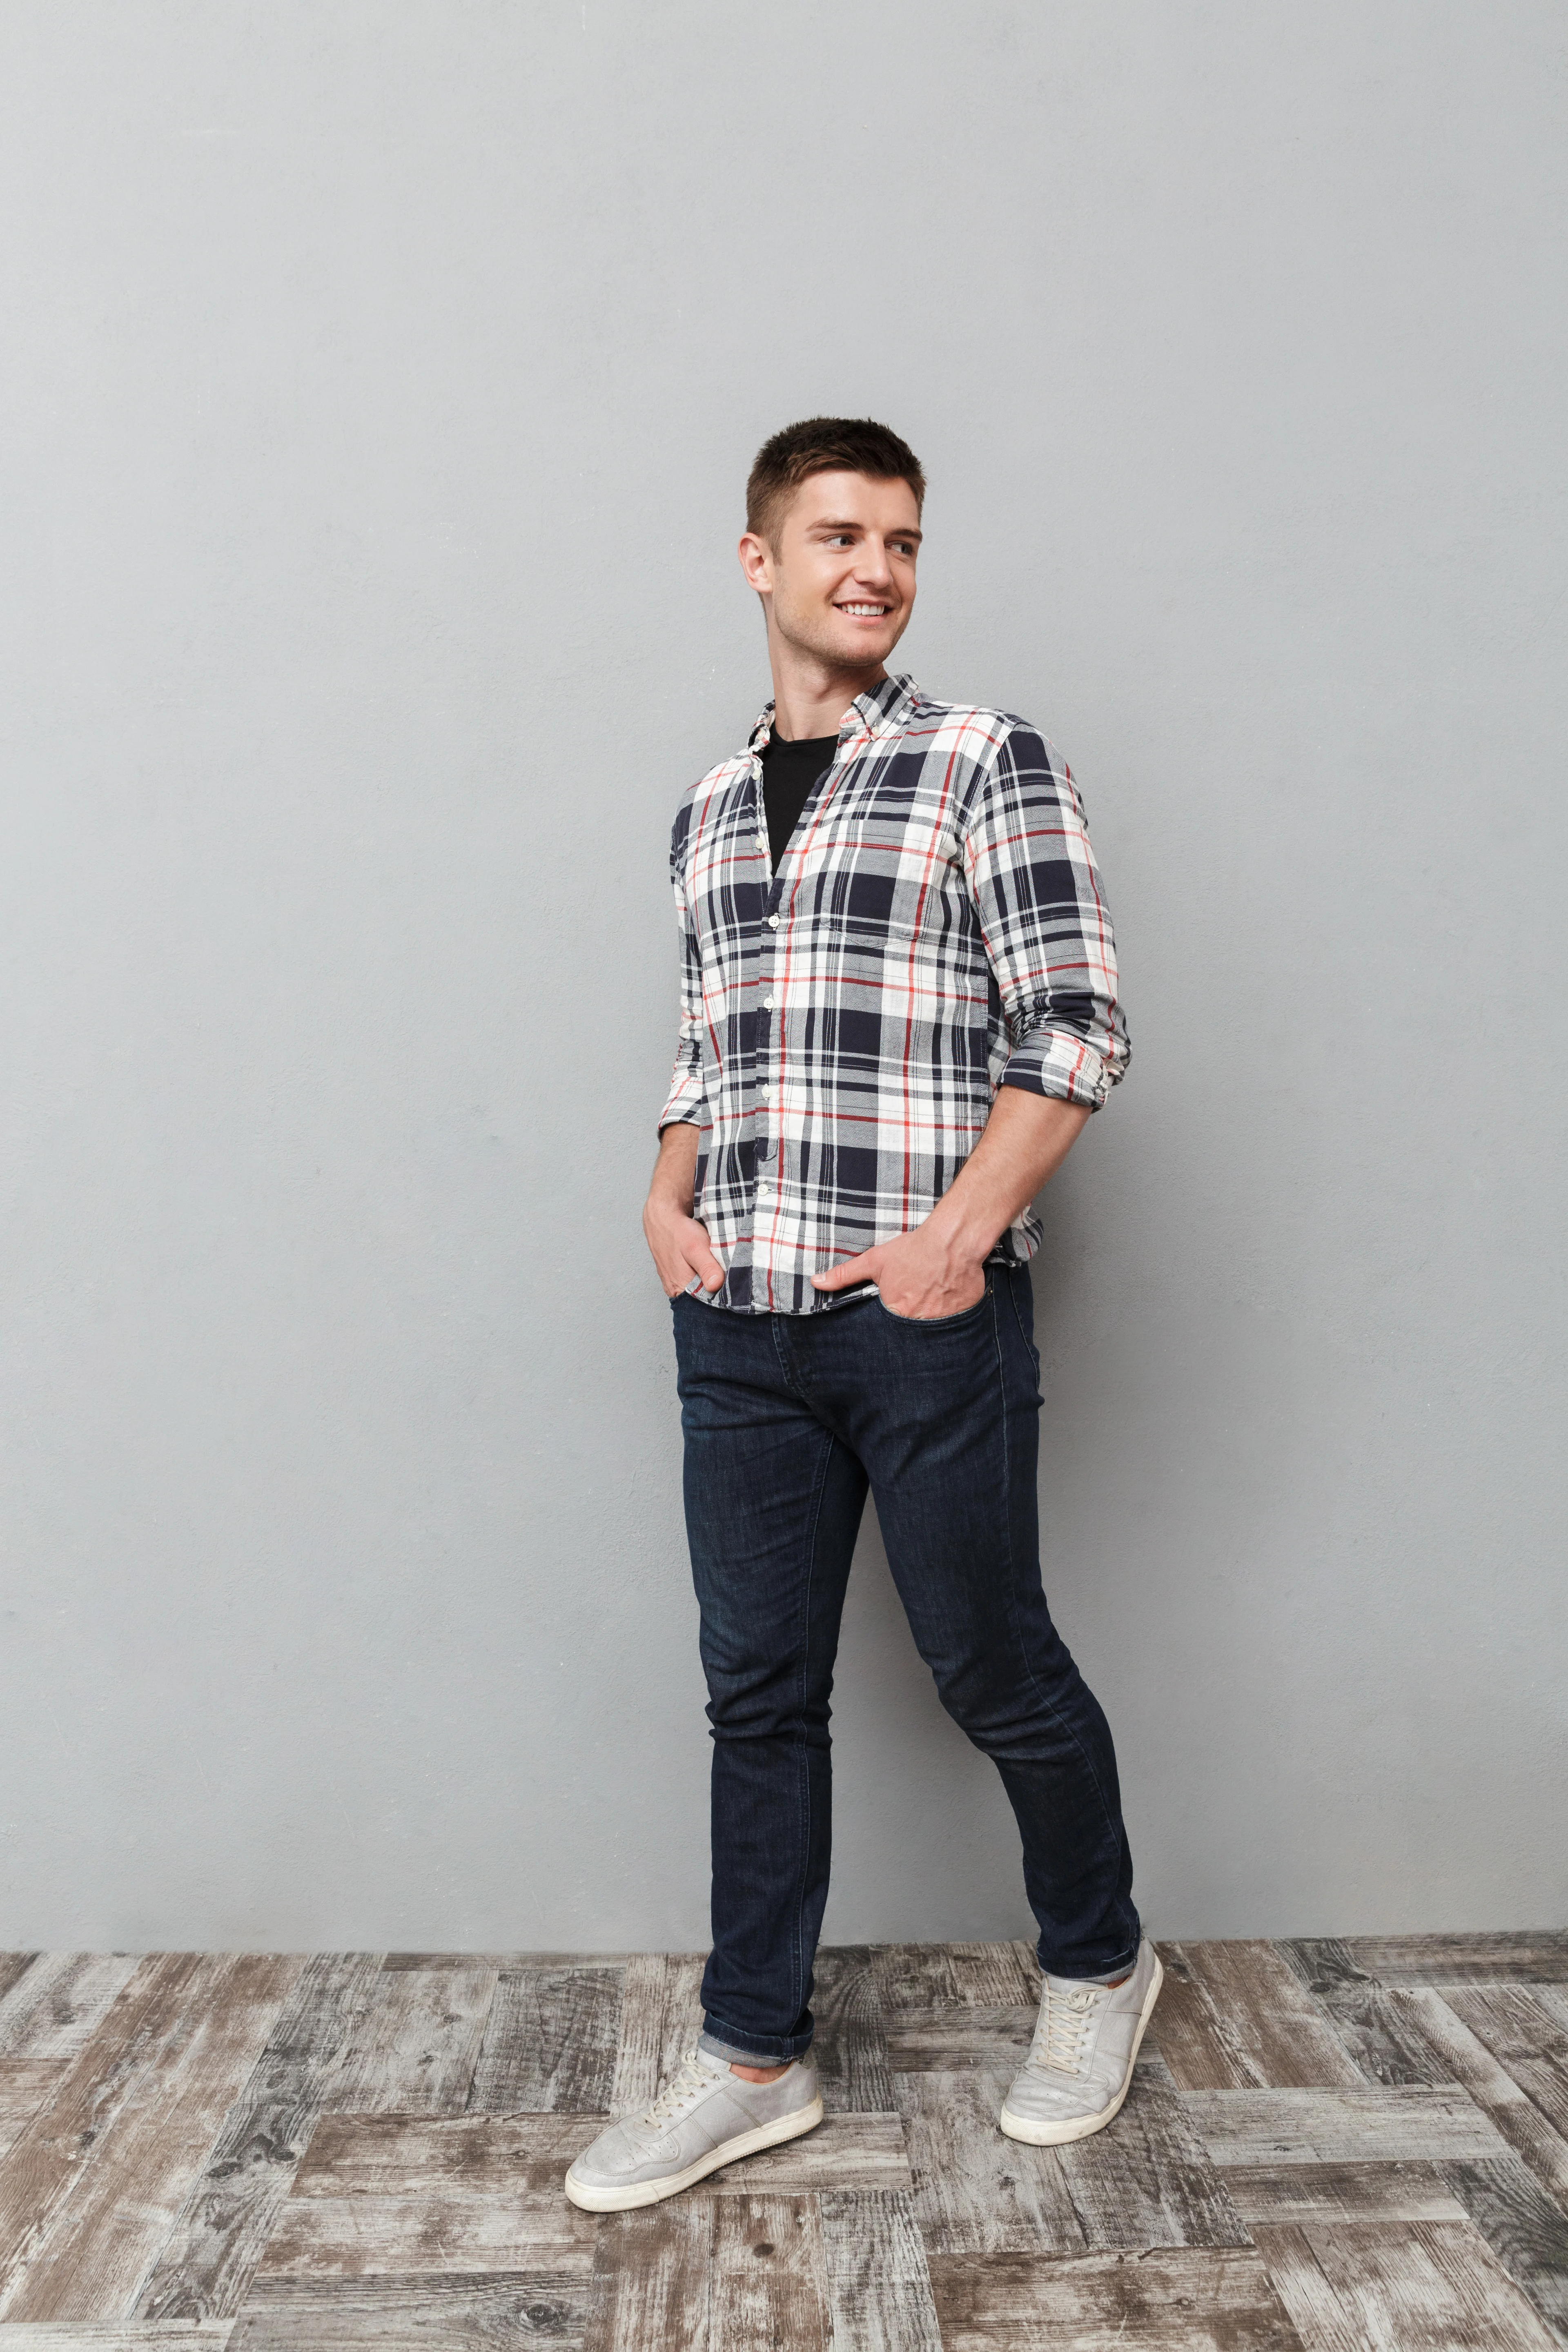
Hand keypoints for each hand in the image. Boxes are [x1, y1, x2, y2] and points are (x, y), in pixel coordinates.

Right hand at [644, 1123, 723, 1296]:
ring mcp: (677, 1283)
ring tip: (729, 1274)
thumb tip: (715, 1286)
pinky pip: (698, 1282)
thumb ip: (706, 1267)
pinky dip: (709, 1277)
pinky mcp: (680, 1275)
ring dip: (715, 1284)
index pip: (706, 1305)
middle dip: (720, 1293)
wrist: (663, 1216)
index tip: (739, 1292)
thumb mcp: (695, 1246)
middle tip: (738, 1281)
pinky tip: (717, 1269)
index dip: (723, 1300)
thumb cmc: (679, 1231)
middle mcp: (676, 1290)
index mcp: (679, 1288)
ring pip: (701, 1290)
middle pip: (704, 1299)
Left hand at [811, 1225, 985, 1318]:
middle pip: (910, 1333)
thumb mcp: (875, 1260)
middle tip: (915, 1304)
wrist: (952, 1240)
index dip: (890, 1322)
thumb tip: (816, 1282)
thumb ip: (844, 1275)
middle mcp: (920, 1323)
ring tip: (931, 1303)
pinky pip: (955, 1324)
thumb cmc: (913, 1250)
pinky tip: (949, 1302)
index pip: (887, 1332)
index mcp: (896, 1313)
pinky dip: (951, 1316)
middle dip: (910, 1324)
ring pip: (933, 1331)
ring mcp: (944, 1322)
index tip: (895, 1311)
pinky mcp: (964, 1316)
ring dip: (930, 1320)